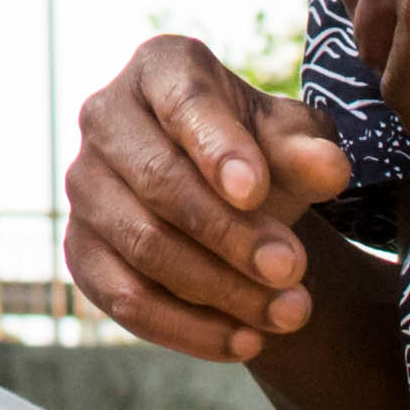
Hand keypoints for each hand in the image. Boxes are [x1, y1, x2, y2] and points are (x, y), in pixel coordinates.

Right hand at [70, 34, 356, 363]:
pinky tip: (245, 340)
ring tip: (290, 313)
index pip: (184, 104)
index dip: (218, 148)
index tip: (257, 191)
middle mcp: (104, 118)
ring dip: (220, 289)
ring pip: (143, 246)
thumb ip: (308, 150)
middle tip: (294, 270)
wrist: (222, 193)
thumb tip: (330, 169)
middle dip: (230, 233)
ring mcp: (83, 186)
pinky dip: (187, 328)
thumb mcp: (292, 141)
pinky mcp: (80, 249)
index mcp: (160, 69)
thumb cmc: (259, 150)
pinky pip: (124, 299)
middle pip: (158, 182)